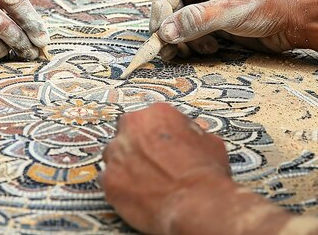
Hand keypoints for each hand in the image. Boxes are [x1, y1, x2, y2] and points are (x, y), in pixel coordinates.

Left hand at [101, 103, 232, 233]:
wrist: (196, 203)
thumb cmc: (205, 174)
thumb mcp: (209, 142)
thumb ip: (191, 132)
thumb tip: (191, 134)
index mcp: (157, 113)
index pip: (149, 118)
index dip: (156, 133)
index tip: (161, 144)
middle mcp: (132, 127)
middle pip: (126, 132)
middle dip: (136, 145)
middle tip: (151, 161)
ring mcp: (116, 154)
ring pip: (114, 156)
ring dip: (126, 165)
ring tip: (144, 180)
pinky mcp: (108, 180)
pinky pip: (109, 180)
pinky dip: (120, 187)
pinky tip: (137, 194)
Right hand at [151, 0, 300, 57]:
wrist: (301, 19)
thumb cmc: (274, 3)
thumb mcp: (230, 11)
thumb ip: (195, 20)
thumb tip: (165, 31)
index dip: (162, 4)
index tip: (159, 28)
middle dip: (171, 23)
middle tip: (165, 46)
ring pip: (184, 14)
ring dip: (183, 35)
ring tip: (189, 50)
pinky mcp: (220, 13)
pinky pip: (197, 25)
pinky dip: (195, 39)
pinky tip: (207, 48)